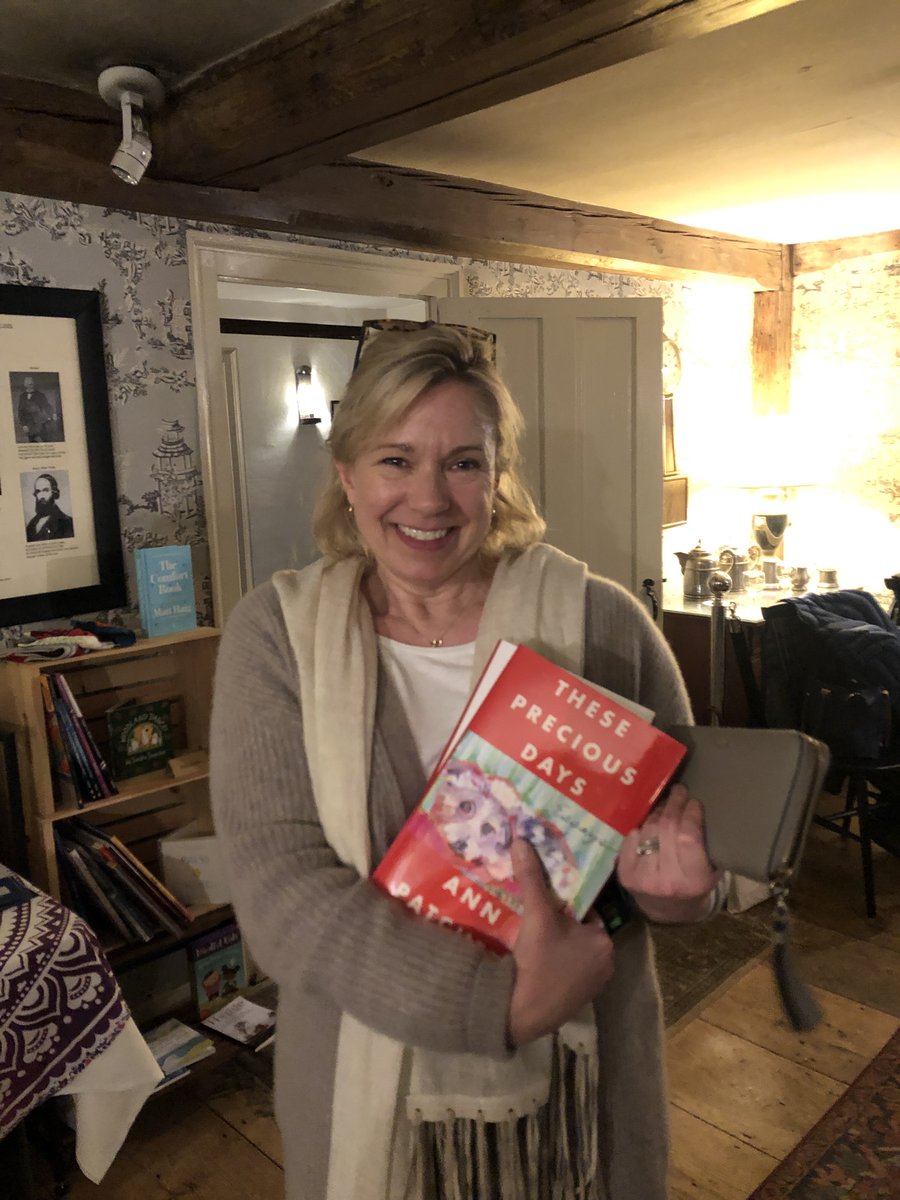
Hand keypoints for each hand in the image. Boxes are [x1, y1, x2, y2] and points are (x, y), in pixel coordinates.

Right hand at [508, 838, 613, 1045]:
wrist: (522, 1013)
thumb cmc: (540, 961)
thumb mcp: (536, 914)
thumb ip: (531, 877)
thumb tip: (522, 840)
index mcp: (604, 942)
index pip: (588, 912)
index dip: (566, 903)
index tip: (547, 897)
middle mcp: (606, 965)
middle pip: (580, 932)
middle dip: (560, 922)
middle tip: (536, 913)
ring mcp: (591, 986)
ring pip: (573, 952)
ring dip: (556, 943)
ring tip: (531, 933)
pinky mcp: (575, 1001)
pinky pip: (567, 971)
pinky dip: (554, 963)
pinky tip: (533, 959)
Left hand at [617, 784, 722, 922]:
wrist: (668, 910)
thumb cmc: (695, 885)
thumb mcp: (712, 871)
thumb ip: (707, 845)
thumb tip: (698, 807)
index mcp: (693, 880)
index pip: (688, 837)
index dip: (689, 814)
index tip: (694, 801)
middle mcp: (666, 880)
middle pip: (666, 830)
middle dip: (673, 805)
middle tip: (678, 791)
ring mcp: (642, 878)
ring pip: (649, 831)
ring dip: (657, 813)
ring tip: (665, 804)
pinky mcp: (625, 875)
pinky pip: (632, 838)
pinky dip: (641, 828)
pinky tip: (649, 824)